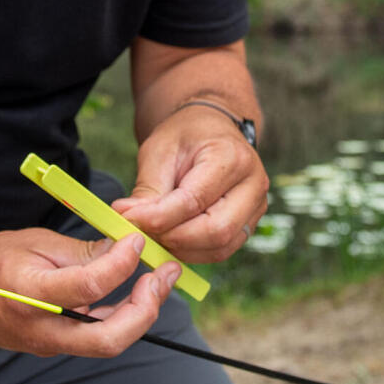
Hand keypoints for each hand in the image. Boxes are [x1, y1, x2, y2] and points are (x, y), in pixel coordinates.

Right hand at [0, 227, 177, 356]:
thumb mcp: (34, 242)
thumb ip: (82, 252)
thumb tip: (125, 248)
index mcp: (30, 295)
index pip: (90, 283)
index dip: (122, 261)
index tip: (137, 240)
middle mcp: (40, 329)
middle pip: (108, 339)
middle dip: (145, 310)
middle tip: (162, 276)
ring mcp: (47, 344)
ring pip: (106, 343)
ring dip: (138, 314)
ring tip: (156, 280)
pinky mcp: (52, 346)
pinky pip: (94, 338)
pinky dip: (118, 317)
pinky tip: (131, 292)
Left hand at [113, 105, 268, 263]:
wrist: (211, 131)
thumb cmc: (186, 136)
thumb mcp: (160, 151)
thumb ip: (147, 189)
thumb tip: (127, 220)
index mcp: (232, 157)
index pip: (194, 200)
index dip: (158, 217)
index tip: (128, 220)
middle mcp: (253, 184)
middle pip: (216, 231)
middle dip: (173, 238)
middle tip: (141, 233)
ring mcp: (256, 207)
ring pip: (220, 247)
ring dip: (181, 249)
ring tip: (153, 235)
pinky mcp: (249, 224)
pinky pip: (221, 251)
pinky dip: (192, 252)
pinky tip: (170, 240)